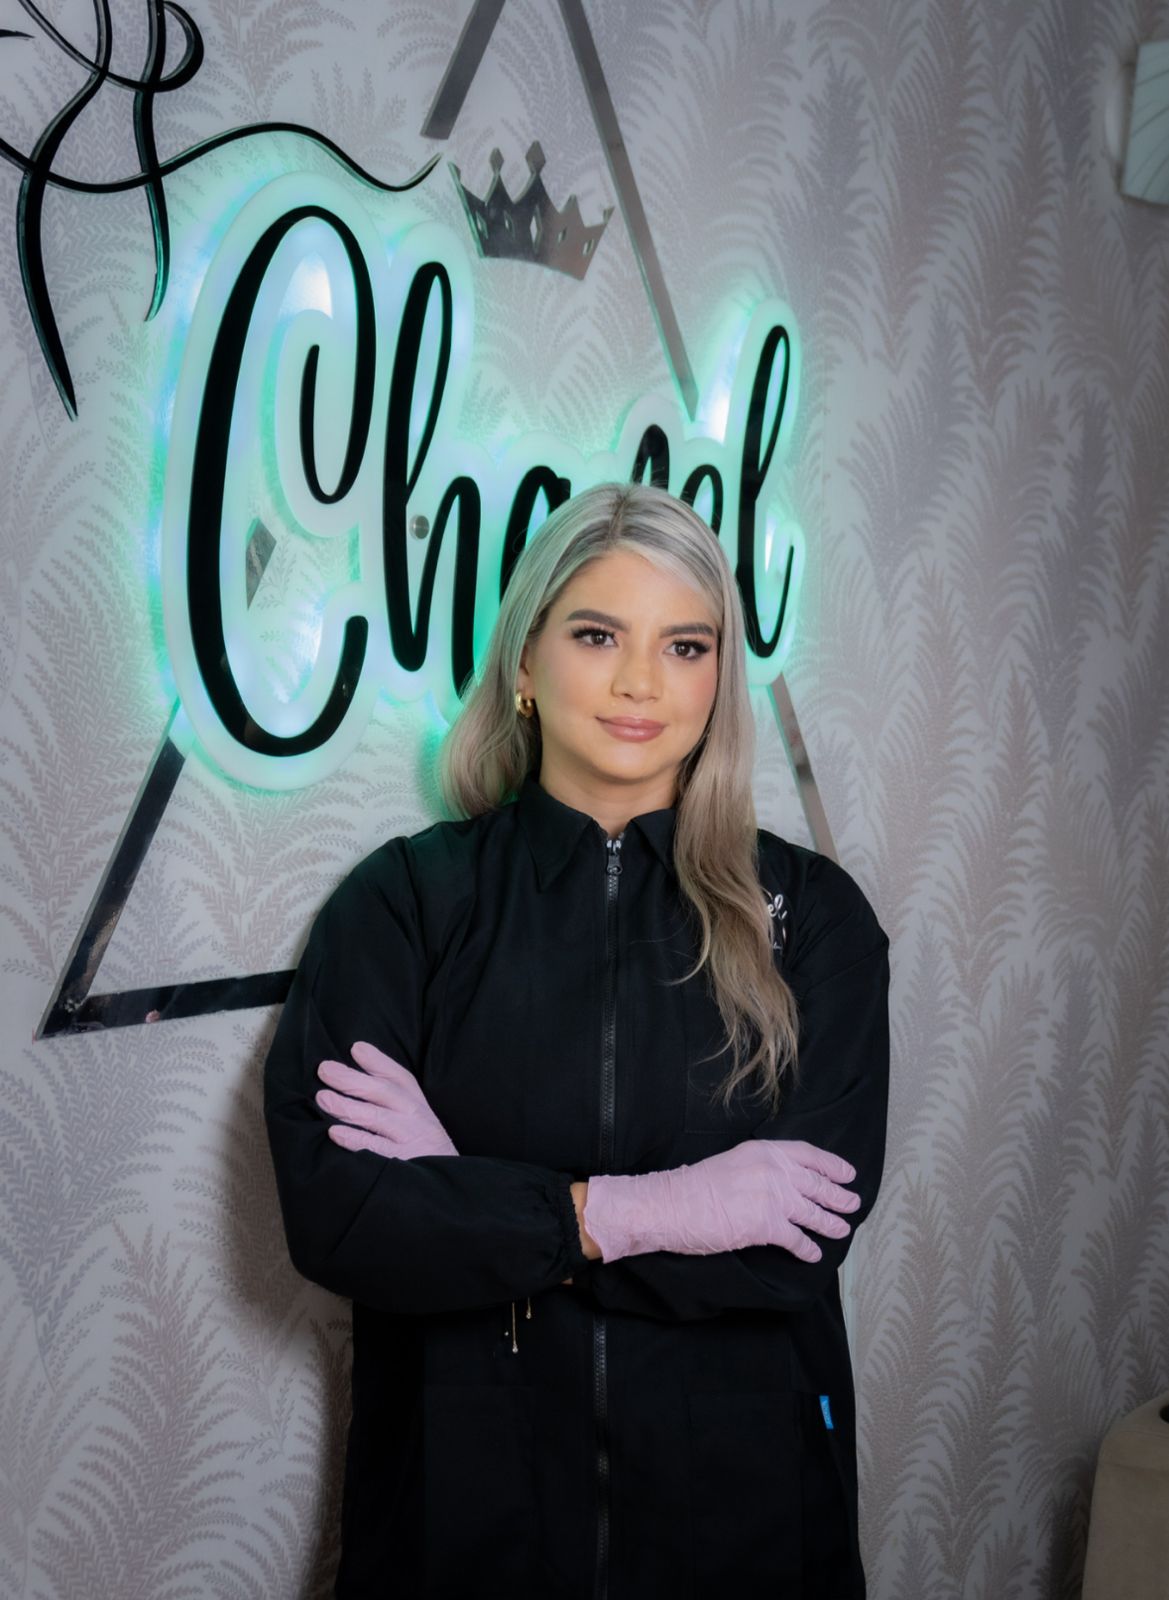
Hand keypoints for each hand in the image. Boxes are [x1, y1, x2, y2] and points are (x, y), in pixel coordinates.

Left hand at [315, 1041, 457, 1159]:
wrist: (451, 1191)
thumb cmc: (424, 1152)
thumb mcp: (416, 1121)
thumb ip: (392, 1096)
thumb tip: (360, 1057)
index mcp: (419, 1107)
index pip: (400, 1078)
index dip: (379, 1062)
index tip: (355, 1048)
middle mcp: (418, 1119)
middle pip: (385, 1093)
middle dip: (353, 1079)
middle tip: (325, 1069)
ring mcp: (412, 1141)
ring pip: (378, 1118)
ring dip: (348, 1107)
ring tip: (323, 1098)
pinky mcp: (406, 1165)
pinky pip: (378, 1150)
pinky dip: (356, 1140)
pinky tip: (335, 1134)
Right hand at [582, 1139, 859, 1264]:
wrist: (672, 1204)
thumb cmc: (693, 1186)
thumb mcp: (732, 1163)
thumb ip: (759, 1169)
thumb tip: (781, 1183)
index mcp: (762, 1151)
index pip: (807, 1154)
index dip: (831, 1164)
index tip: (847, 1173)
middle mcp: (773, 1170)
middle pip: (815, 1184)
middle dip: (837, 1195)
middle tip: (853, 1202)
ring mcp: (772, 1197)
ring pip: (813, 1212)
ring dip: (830, 1222)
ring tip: (842, 1229)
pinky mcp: (767, 1226)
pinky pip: (796, 1239)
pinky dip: (807, 1249)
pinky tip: (813, 1254)